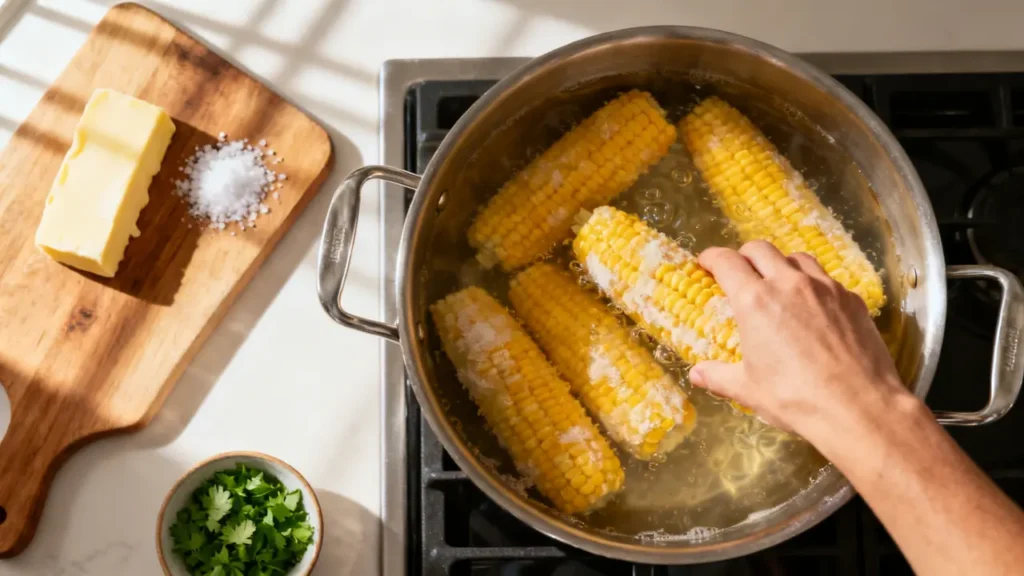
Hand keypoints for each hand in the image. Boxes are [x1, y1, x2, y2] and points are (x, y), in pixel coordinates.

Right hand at [689, 240, 910, 439]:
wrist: (858, 407)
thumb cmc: (795, 398)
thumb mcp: (748, 390)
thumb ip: (719, 376)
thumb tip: (697, 375)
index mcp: (755, 302)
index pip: (727, 262)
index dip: (712, 257)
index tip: (707, 262)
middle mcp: (789, 284)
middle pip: (760, 249)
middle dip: (744, 255)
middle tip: (739, 272)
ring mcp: (825, 288)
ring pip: (797, 258)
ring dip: (781, 265)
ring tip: (778, 284)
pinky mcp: (851, 299)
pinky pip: (827, 279)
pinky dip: (812, 284)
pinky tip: (814, 307)